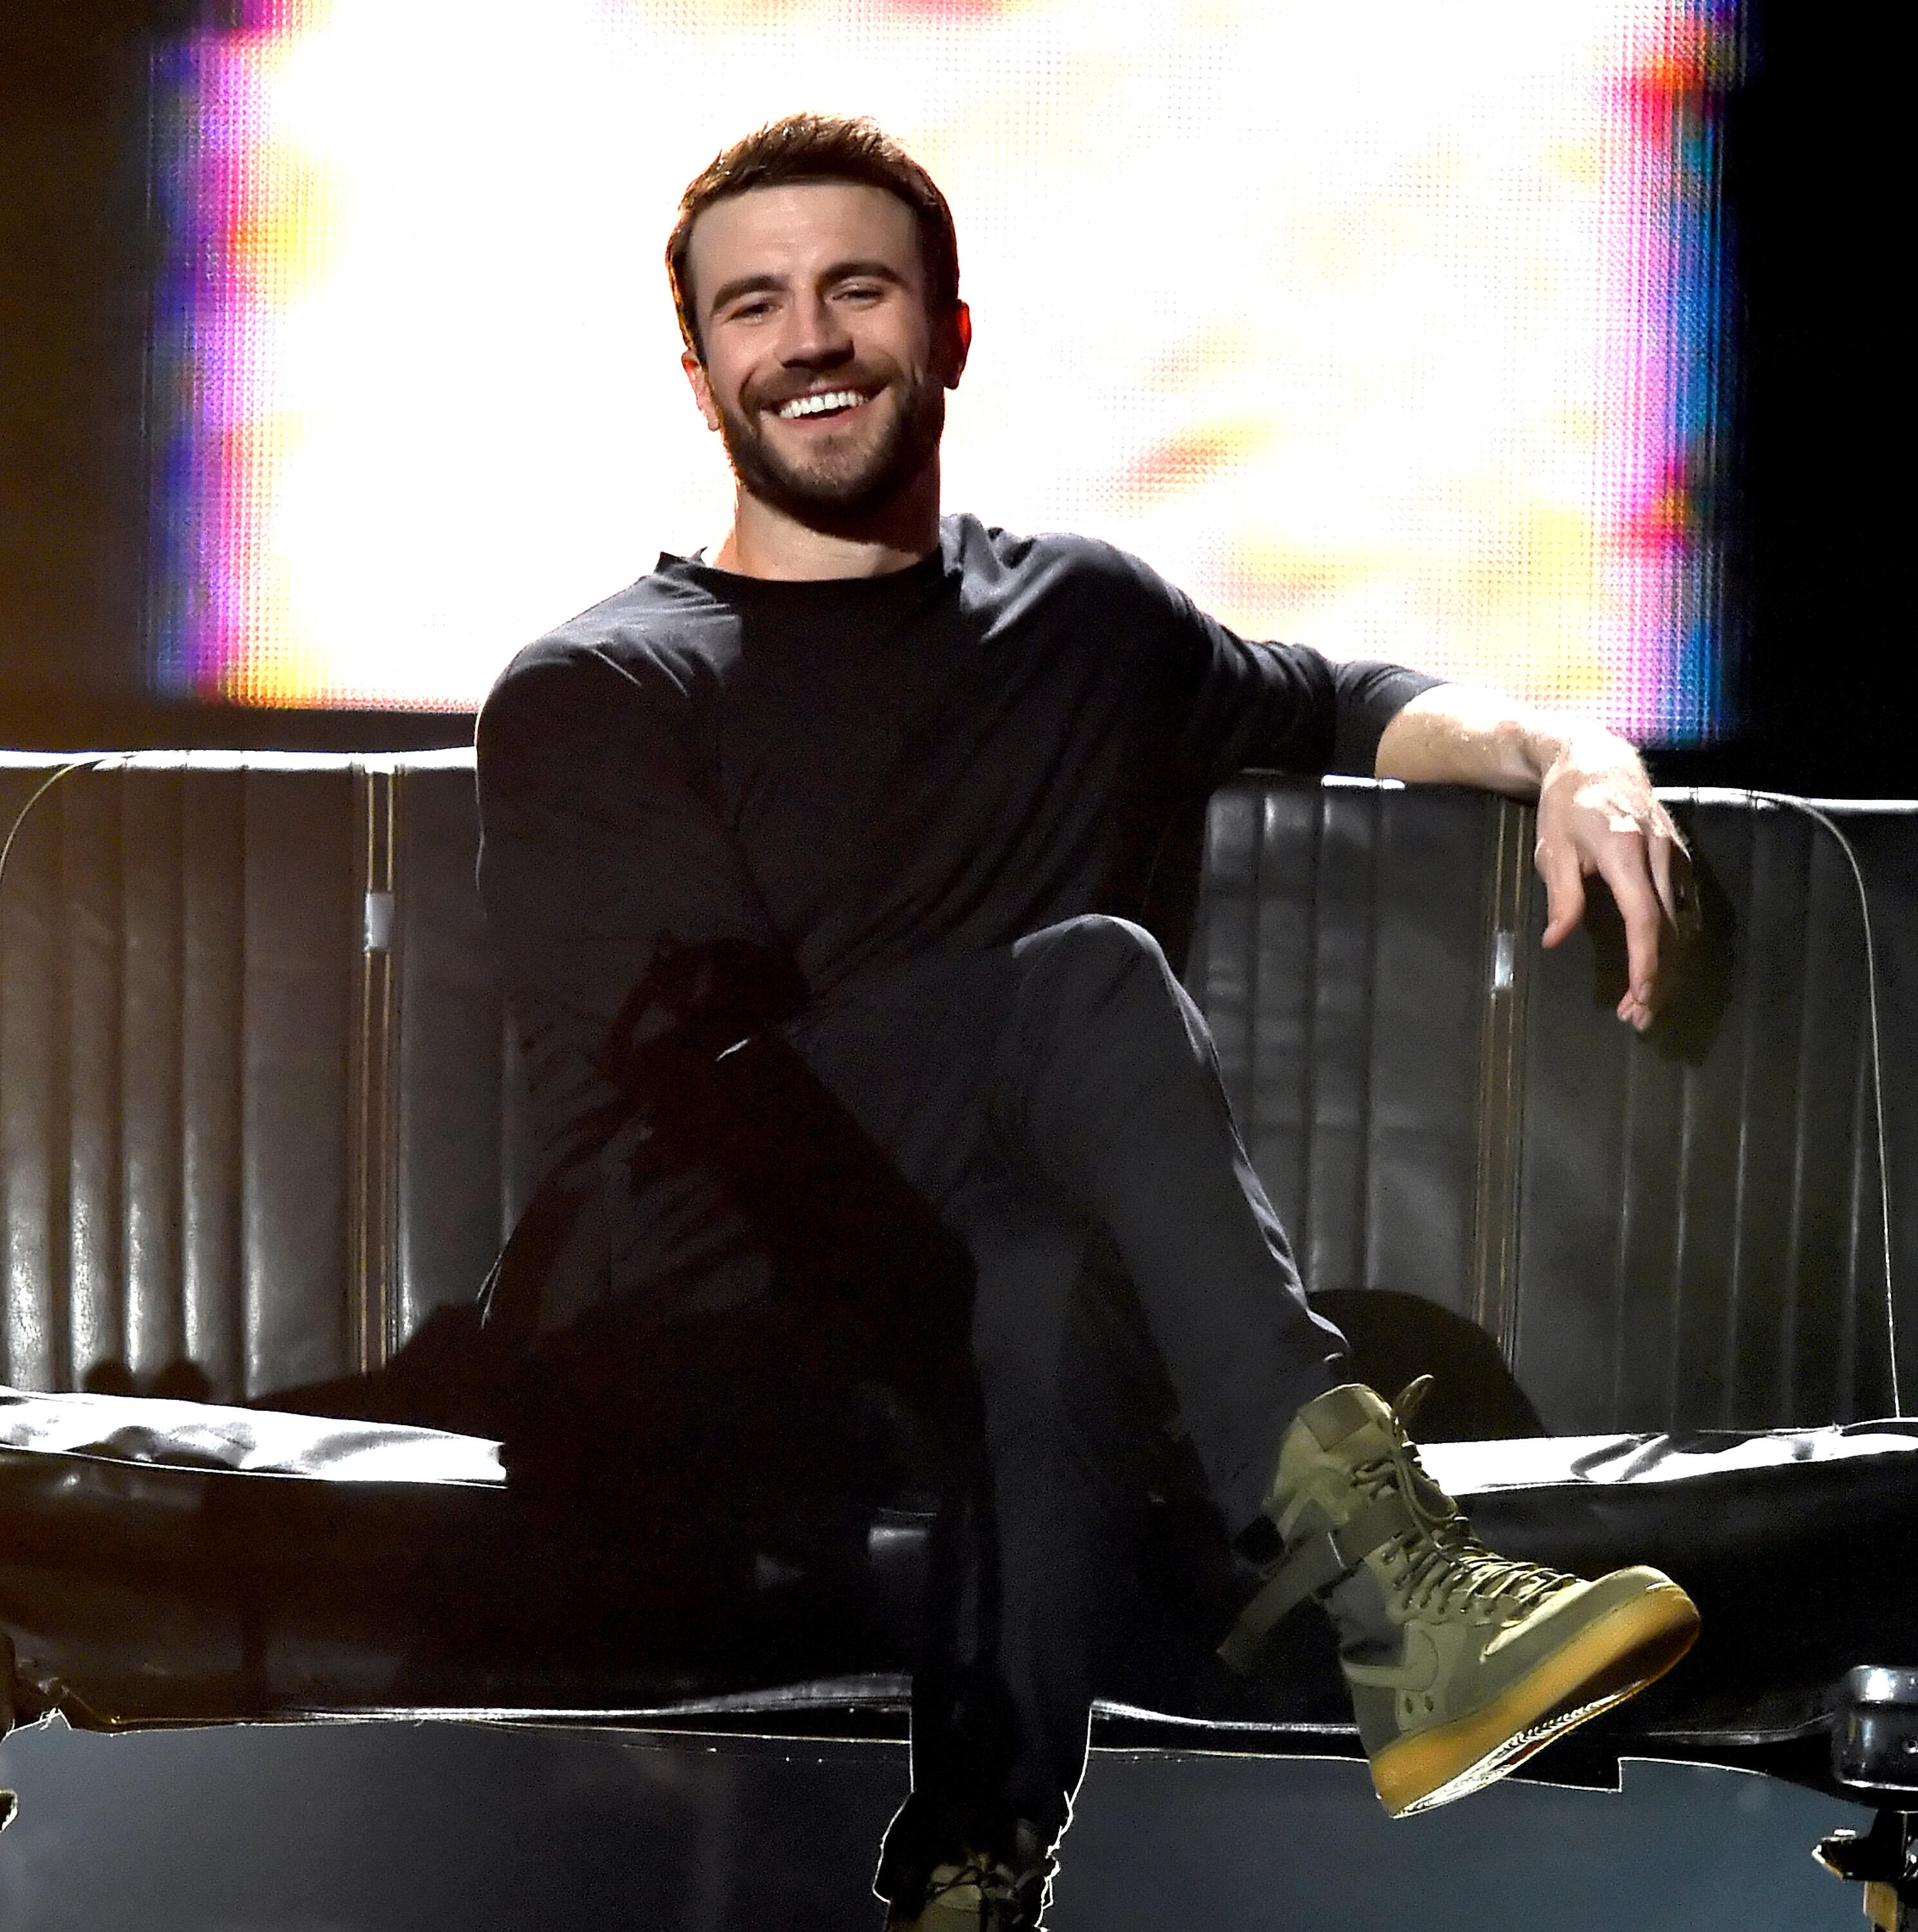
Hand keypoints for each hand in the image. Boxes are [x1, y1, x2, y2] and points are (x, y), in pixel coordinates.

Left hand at [1534, 735, 1692, 1031]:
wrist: (1599, 760)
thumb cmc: (1567, 804)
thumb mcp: (1553, 848)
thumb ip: (1562, 895)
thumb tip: (1556, 940)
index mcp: (1626, 850)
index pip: (1645, 917)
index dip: (1646, 961)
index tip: (1640, 995)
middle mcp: (1661, 854)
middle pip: (1670, 928)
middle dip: (1657, 977)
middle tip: (1637, 1017)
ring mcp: (1677, 855)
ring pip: (1685, 922)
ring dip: (1670, 965)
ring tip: (1646, 1001)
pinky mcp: (1681, 857)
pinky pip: (1687, 908)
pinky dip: (1677, 942)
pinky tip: (1662, 966)